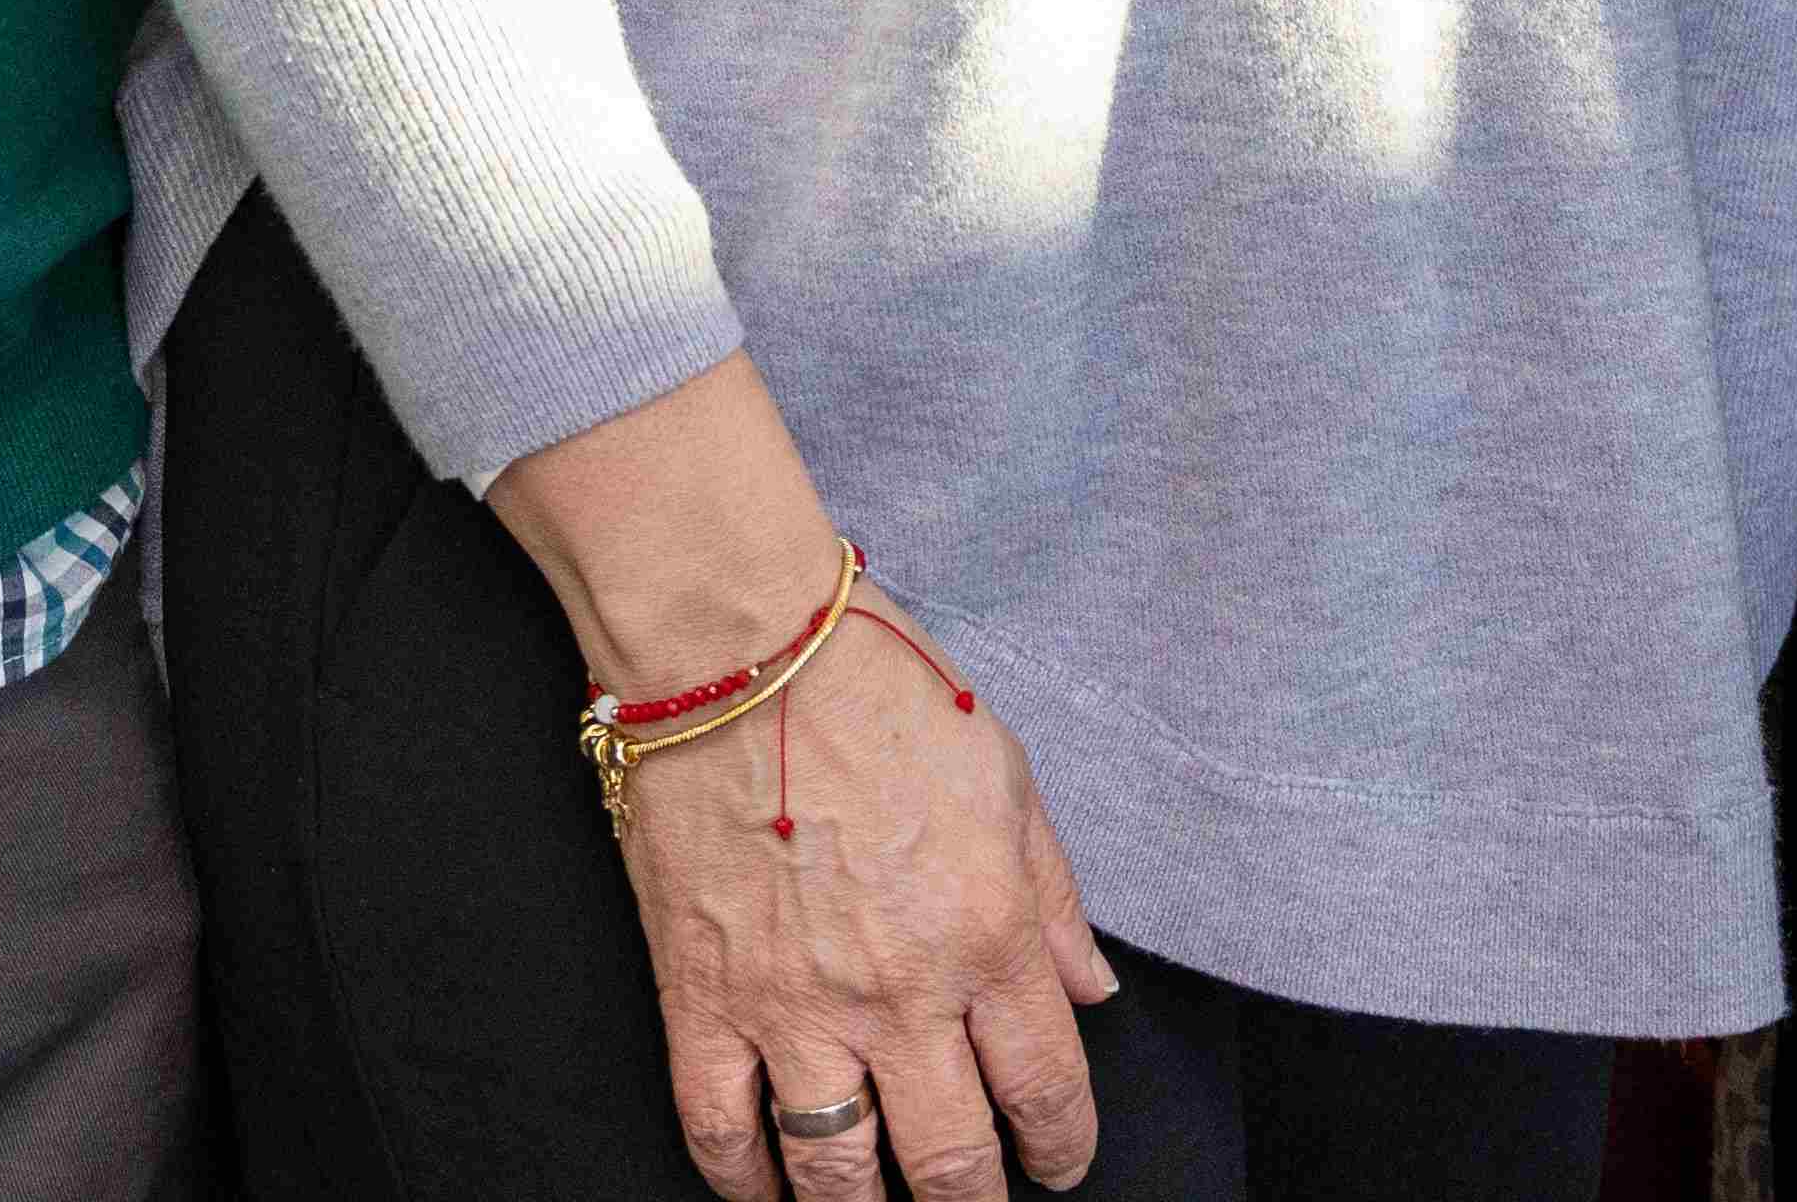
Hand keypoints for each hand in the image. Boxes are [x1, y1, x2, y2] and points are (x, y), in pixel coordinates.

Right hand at [617, 589, 1114, 1201]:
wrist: (742, 648)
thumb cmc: (879, 691)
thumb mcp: (1008, 776)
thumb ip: (1054, 897)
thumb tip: (1092, 987)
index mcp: (987, 932)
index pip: (1043, 1087)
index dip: (1061, 1146)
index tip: (1059, 1163)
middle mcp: (900, 990)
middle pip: (951, 1158)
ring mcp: (795, 1006)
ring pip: (837, 1170)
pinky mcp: (705, 1000)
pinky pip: (721, 1130)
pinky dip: (746, 1179)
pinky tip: (769, 1186)